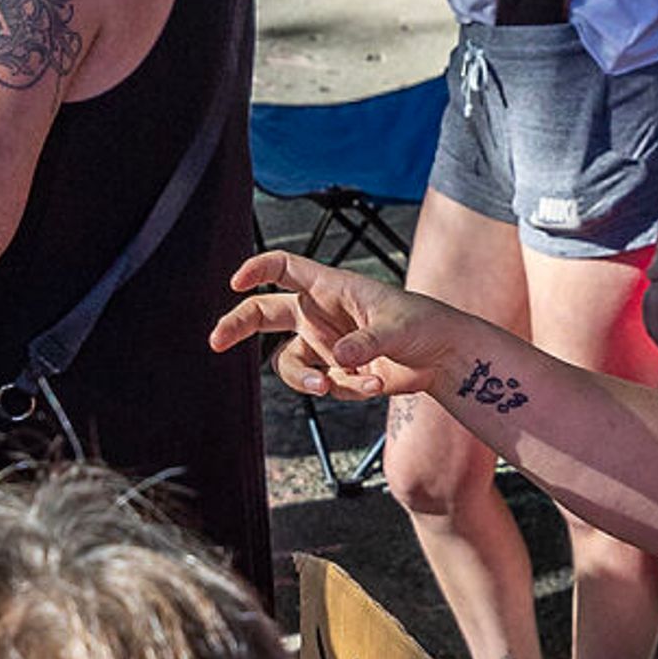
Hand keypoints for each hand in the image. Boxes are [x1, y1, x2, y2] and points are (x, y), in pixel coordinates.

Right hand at [209, 250, 480, 399]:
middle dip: (236, 326)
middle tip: (215, 342)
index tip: (237, 283)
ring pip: (290, 365)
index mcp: (329, 288)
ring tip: (331, 386)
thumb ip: (365, 341)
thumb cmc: (422, 324)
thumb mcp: (396, 327)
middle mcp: (318, 315)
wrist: (442, 358)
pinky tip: (376, 384)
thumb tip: (338, 358)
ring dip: (305, 379)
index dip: (256, 270)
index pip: (283, 269)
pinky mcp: (336, 374)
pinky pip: (325, 386)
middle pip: (264, 315)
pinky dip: (348, 389)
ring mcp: (324, 346)